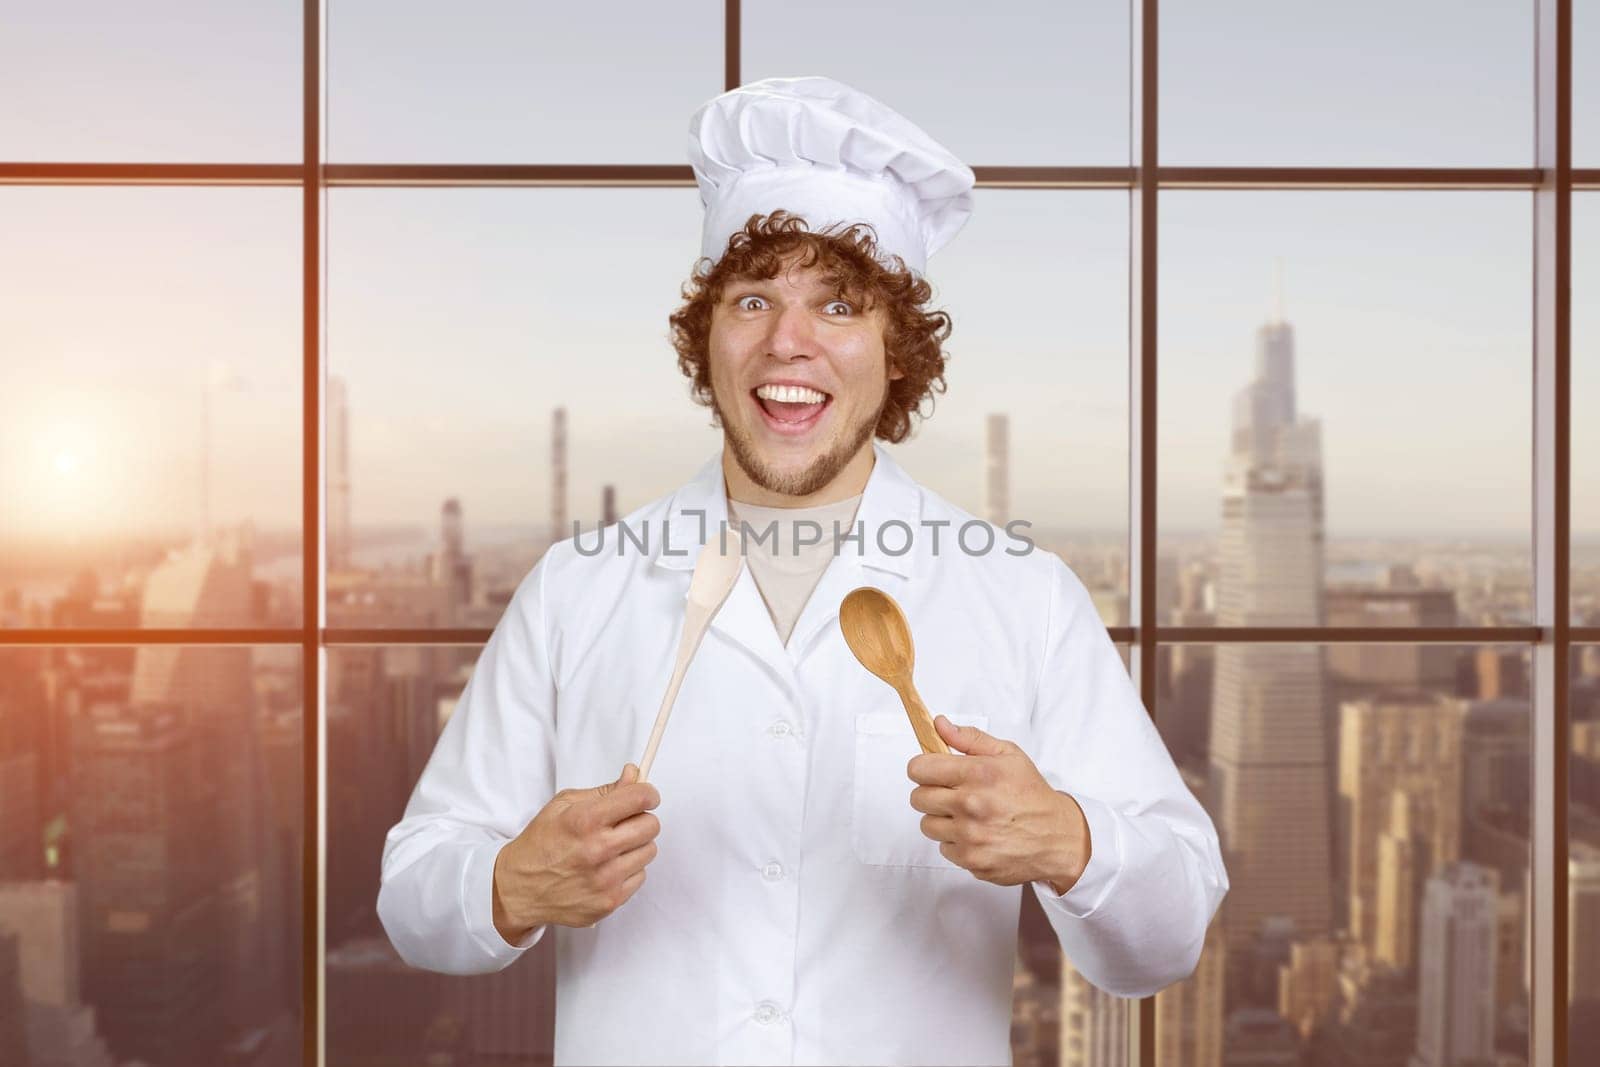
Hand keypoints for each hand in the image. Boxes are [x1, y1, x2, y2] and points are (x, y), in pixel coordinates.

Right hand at [492, 763, 660, 943]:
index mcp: (585, 820)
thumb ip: (604, 790)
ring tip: (613, 847)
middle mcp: (598, 850)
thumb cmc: (541, 843)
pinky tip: (608, 868)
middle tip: (626, 822)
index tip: (646, 796)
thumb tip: (634, 775)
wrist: (519, 888)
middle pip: (651, 825)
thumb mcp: (564, 805)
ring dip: (636, 846)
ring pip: (649, 851)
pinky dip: (629, 870)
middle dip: (642, 819)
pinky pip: (640, 876)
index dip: (647, 793)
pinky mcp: (610, 901)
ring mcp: (605, 879)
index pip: (639, 799)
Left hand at [907, 715, 1089, 893]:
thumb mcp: (1008, 755)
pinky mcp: (971, 860)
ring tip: (966, 815)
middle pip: (918, 798)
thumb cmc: (1031, 794)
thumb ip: (969, 738)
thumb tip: (939, 724)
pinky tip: (976, 834)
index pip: (919, 769)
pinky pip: (943, 848)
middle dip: (931, 793)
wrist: (1057, 837)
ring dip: (942, 819)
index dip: (923, 768)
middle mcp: (971, 805)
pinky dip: (955, 842)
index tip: (931, 771)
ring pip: (927, 824)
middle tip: (951, 793)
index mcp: (979, 773)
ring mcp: (970, 836)